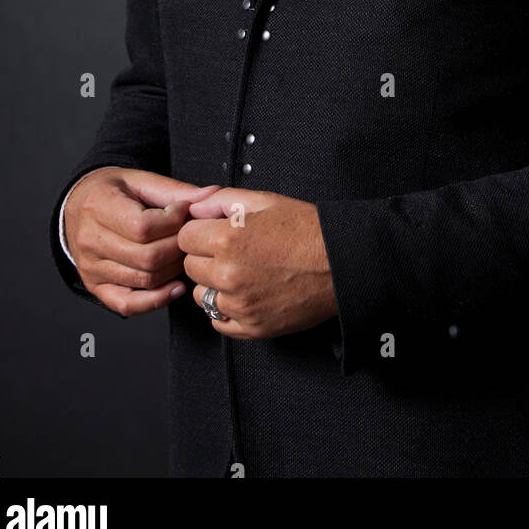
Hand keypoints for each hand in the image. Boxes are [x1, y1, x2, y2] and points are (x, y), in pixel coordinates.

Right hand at [63, 167, 220, 315]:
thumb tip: (210, 196)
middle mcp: (91, 240)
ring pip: (145, 279)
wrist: (76, 205)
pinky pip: (128, 304)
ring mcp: (92, 268)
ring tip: (182, 253)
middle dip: (178, 247)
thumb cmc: (110, 192)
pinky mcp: (96, 286)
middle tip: (189, 235)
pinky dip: (156, 300)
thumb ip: (174, 190)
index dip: (174, 222)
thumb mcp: (139, 180)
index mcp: (100, 207)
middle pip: (148, 257)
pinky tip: (175, 288)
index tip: (184, 211)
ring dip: (174, 270)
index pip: (144, 227)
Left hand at [179, 188, 337, 338]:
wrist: (343, 263)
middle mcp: (229, 275)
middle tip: (232, 251)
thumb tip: (195, 208)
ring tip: (243, 272)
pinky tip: (246, 293)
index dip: (200, 231)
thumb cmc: (308, 230)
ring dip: (214, 285)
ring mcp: (240, 305)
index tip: (214, 232)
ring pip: (201, 296)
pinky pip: (218, 322)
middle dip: (205, 256)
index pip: (185, 237)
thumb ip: (222, 200)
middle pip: (190, 267)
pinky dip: (226, 310)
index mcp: (229, 240)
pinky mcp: (252, 328)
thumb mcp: (266, 201)